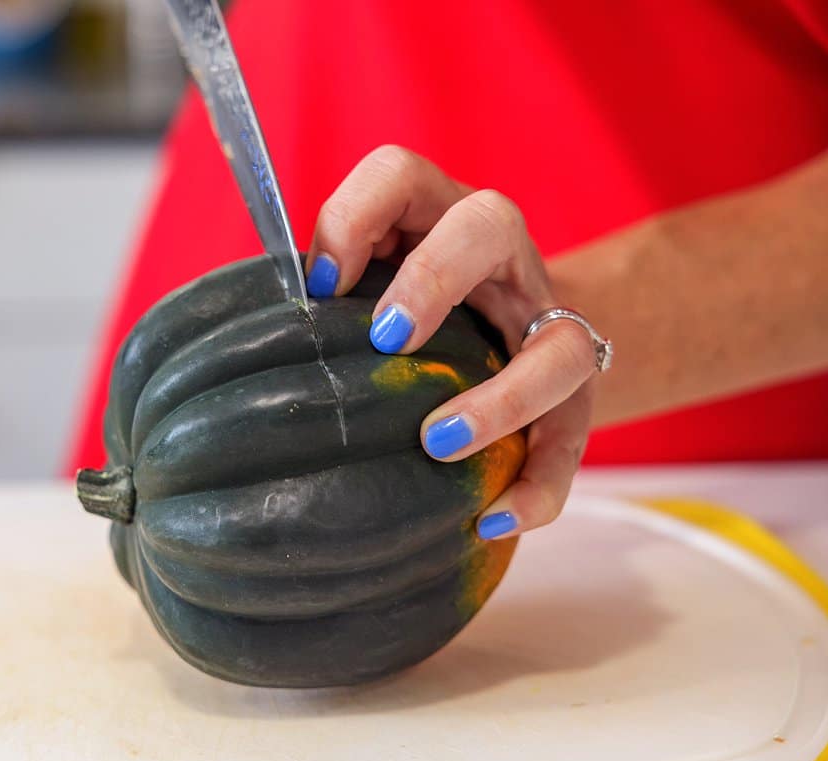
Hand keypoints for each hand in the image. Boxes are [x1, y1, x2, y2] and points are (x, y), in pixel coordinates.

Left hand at [304, 145, 597, 538]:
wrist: (518, 339)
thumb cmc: (415, 315)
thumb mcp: (372, 290)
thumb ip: (328, 302)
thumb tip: (249, 343)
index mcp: (435, 218)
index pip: (399, 175)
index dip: (354, 216)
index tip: (320, 284)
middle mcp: (501, 258)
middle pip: (489, 223)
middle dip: (433, 278)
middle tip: (386, 341)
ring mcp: (548, 325)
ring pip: (559, 347)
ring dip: (501, 399)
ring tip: (438, 442)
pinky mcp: (578, 398)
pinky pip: (573, 440)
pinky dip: (536, 486)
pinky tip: (489, 518)